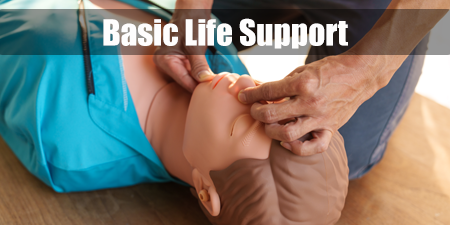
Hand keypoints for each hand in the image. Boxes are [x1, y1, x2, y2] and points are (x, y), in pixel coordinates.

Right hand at [153, 5, 213, 91]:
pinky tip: (209, 78)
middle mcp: (165, 63)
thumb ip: (199, 64)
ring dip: (200, 80)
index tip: (209, 93)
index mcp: (163, 59)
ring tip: (213, 84)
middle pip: (184, 80)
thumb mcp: (195, 45)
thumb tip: (204, 80)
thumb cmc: (190, 22)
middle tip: (213, 90)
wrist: (193, 10)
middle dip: (198, 84)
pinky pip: (191, 73)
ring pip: (188, 78)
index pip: (181, 79)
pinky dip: (200, 75)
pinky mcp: (182, 62)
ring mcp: (173, 63)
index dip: (196, 86)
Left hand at [238, 54, 391, 155]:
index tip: (243, 96)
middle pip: (272, 115)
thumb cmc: (329, 69)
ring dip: (271, 131)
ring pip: (287, 134)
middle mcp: (311, 102)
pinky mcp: (331, 128)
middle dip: (256, 113)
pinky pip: (314, 148)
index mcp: (303, 83)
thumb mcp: (303, 70)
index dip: (251, 95)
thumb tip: (262, 94)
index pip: (268, 92)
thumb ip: (283, 84)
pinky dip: (297, 148)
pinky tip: (287, 142)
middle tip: (254, 110)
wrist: (361, 73)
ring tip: (268, 125)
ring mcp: (322, 118)